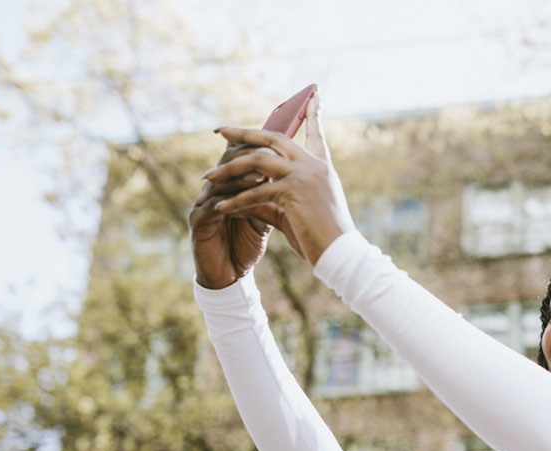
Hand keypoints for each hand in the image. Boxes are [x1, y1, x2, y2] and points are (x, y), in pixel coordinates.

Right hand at [189, 144, 274, 288]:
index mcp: (229, 185)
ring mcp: (203, 203)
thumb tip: (297, 176)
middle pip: (228, 159)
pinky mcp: (197, 220)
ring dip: (241, 177)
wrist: (229, 277)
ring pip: (220, 180)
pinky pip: (212, 204)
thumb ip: (273, 197)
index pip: (242, 155)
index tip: (285, 146)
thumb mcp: (264, 219)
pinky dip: (230, 200)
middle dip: (249, 154)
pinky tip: (245, 198)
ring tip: (262, 175)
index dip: (260, 148)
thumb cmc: (245, 247)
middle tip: (272, 153)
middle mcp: (214, 189)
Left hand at [201, 96, 354, 267]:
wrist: (341, 255)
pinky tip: (220, 209)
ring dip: (229, 169)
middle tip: (220, 131)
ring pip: (258, 160)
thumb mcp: (296, 213)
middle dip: (244, 133)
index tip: (314, 95)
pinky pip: (256, 191)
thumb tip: (245, 197)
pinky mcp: (293, 191)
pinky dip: (236, 201)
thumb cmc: (323, 239)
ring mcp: (304, 175)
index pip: (316, 134)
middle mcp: (313, 165)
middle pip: (273, 137)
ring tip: (208, 178)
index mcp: (321, 167)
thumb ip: (273, 199)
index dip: (313, 114)